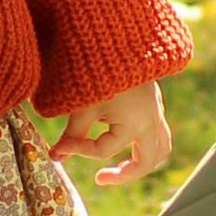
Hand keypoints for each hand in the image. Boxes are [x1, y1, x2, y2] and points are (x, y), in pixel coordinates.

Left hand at [51, 80, 172, 185]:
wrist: (122, 37)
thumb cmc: (100, 69)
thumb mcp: (83, 104)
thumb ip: (71, 134)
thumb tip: (56, 156)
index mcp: (134, 124)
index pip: (103, 150)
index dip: (78, 150)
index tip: (59, 146)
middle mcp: (151, 122)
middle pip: (147, 163)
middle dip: (124, 175)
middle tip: (100, 178)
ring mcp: (156, 112)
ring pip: (160, 149)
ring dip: (141, 161)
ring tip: (118, 166)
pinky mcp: (154, 103)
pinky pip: (158, 132)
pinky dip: (143, 143)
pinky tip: (121, 137)